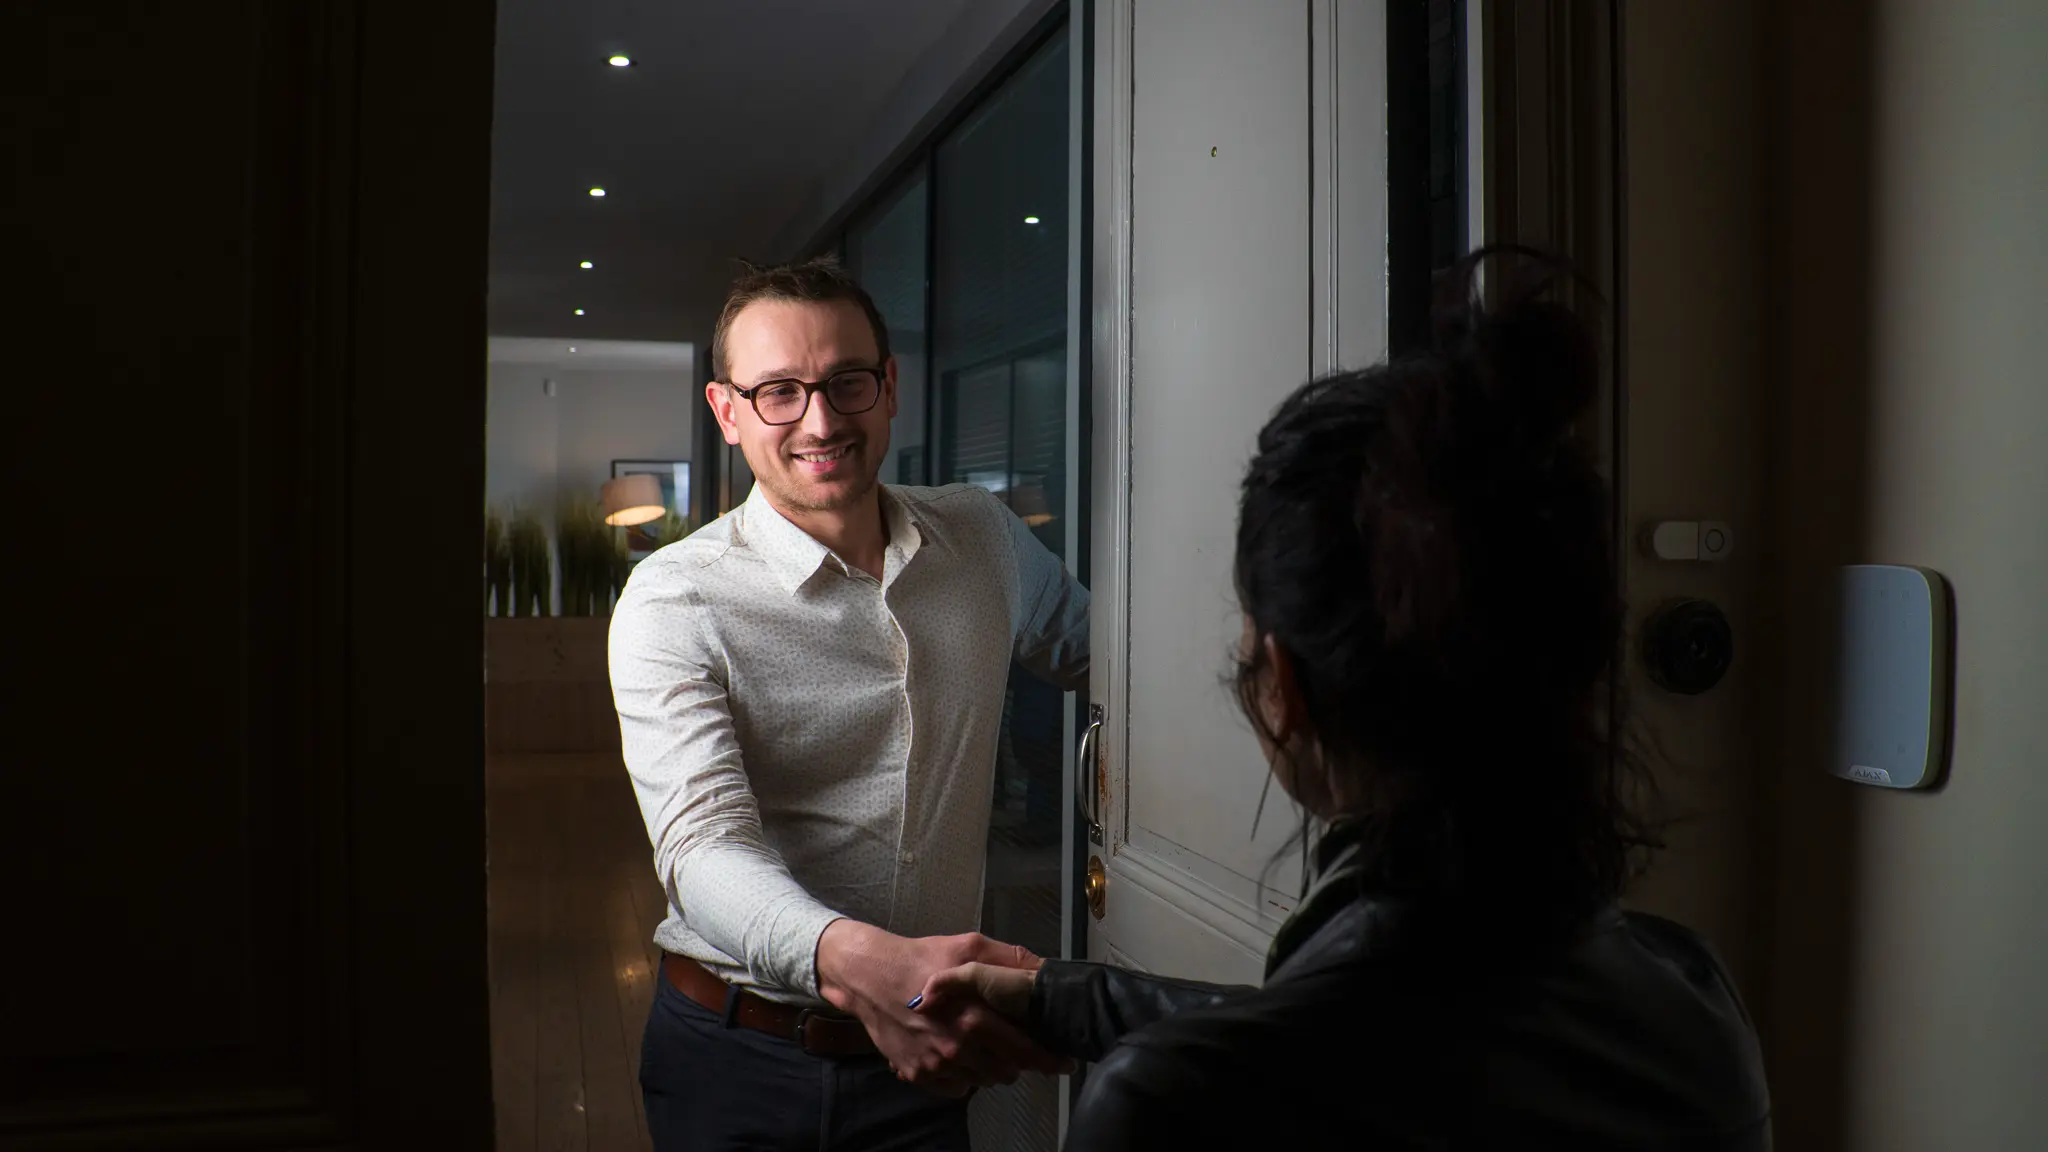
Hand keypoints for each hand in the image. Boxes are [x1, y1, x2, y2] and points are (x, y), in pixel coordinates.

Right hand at [816, 920, 1062, 1095]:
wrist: (870, 977)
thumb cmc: (922, 958)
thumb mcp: (968, 946)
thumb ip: (1008, 958)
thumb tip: (1044, 968)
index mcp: (975, 1017)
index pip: (1025, 1051)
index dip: (1049, 1058)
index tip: (1063, 1060)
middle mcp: (957, 1048)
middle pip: (1007, 1071)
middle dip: (1018, 1061)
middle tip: (1018, 1048)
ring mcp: (936, 1065)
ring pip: (983, 1080)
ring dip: (991, 1067)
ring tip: (985, 1045)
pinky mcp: (918, 1075)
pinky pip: (956, 1087)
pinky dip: (963, 1076)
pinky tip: (959, 1054)